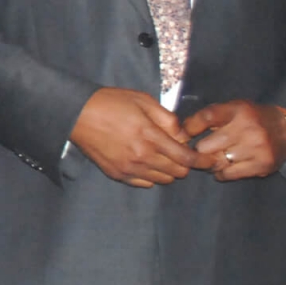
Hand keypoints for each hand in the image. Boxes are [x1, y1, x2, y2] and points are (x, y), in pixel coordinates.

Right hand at [69, 87, 207, 185]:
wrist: (76, 114)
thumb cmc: (110, 103)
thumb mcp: (143, 100)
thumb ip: (167, 118)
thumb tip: (182, 135)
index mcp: (150, 136)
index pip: (186, 157)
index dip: (202, 160)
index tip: (209, 160)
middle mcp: (141, 156)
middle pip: (177, 172)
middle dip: (185, 164)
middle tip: (180, 153)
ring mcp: (128, 168)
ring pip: (162, 180)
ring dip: (168, 170)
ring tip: (162, 157)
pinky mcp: (116, 173)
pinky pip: (144, 183)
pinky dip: (151, 176)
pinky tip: (146, 162)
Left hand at [183, 100, 285, 180]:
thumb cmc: (251, 119)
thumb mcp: (233, 109)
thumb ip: (209, 117)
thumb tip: (181, 132)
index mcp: (238, 111)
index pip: (206, 118)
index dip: (190, 128)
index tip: (185, 134)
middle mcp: (248, 129)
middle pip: (205, 146)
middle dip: (200, 150)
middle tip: (202, 150)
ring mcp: (256, 148)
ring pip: (215, 162)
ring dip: (210, 163)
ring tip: (215, 158)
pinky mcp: (262, 164)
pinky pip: (228, 174)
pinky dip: (221, 173)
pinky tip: (224, 167)